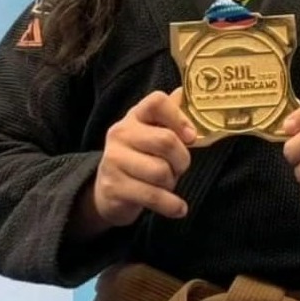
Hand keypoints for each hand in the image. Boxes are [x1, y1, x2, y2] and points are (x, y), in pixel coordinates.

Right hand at [93, 88, 196, 227]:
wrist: (108, 191)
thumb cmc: (140, 157)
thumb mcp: (153, 133)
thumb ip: (171, 115)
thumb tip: (187, 92)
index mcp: (135, 115)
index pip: (157, 102)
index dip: (180, 118)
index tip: (192, 137)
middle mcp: (120, 133)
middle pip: (166, 141)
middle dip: (182, 159)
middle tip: (180, 167)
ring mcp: (113, 160)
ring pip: (161, 171)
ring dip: (172, 182)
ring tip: (167, 183)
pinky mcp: (113, 187)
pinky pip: (153, 196)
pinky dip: (171, 205)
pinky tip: (179, 208)